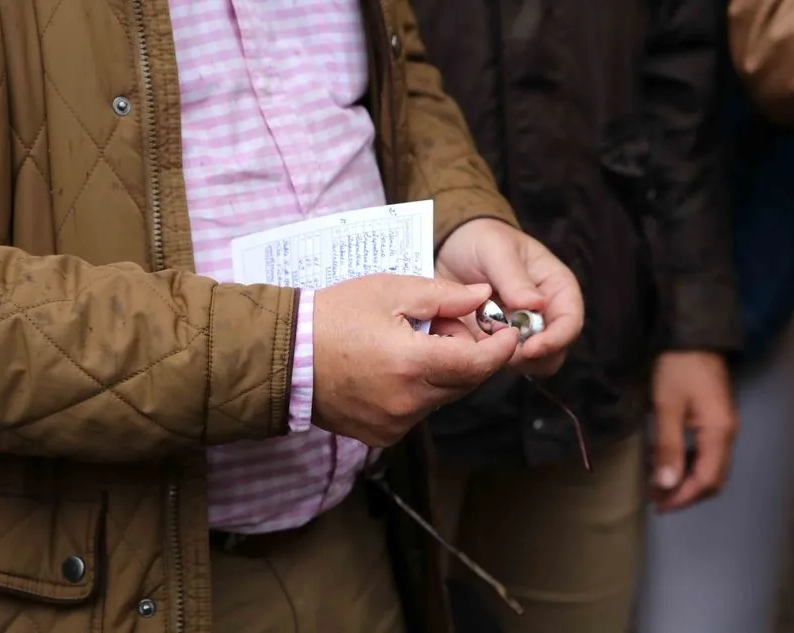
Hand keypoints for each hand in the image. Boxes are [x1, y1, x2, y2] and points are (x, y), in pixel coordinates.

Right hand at [312, 274, 518, 445]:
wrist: (285, 355)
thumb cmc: (334, 315)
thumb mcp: (390, 290)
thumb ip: (444, 296)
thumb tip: (484, 297)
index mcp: (412, 363)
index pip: (478, 364)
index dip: (500, 348)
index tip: (507, 331)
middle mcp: (407, 402)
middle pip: (464, 382)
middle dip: (469, 354)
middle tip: (446, 324)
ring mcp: (394, 424)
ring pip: (442, 398)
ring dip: (444, 372)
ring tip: (414, 343)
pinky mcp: (382, 435)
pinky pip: (418, 412)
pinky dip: (420, 390)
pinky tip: (396, 368)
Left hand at [435, 219, 582, 375]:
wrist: (450, 248)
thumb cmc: (483, 241)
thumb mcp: (497, 250)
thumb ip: (515, 278)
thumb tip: (535, 305)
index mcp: (556, 288)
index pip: (570, 321)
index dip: (556, 339)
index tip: (531, 348)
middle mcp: (544, 315)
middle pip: (554, 351)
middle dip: (530, 356)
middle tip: (501, 348)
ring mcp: (520, 332)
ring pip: (528, 363)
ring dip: (505, 358)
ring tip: (480, 339)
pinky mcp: (497, 343)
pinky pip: (498, 362)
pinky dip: (485, 359)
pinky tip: (468, 342)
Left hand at [649, 351, 737, 511]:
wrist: (694, 334)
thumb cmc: (678, 368)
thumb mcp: (667, 406)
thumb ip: (668, 446)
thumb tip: (667, 484)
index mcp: (719, 433)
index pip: (706, 480)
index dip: (682, 497)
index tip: (658, 505)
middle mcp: (727, 434)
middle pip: (712, 478)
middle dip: (685, 493)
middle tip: (655, 497)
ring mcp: (724, 426)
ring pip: (709, 466)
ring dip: (684, 478)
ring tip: (655, 481)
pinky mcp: (715, 418)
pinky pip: (705, 451)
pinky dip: (686, 461)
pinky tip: (664, 457)